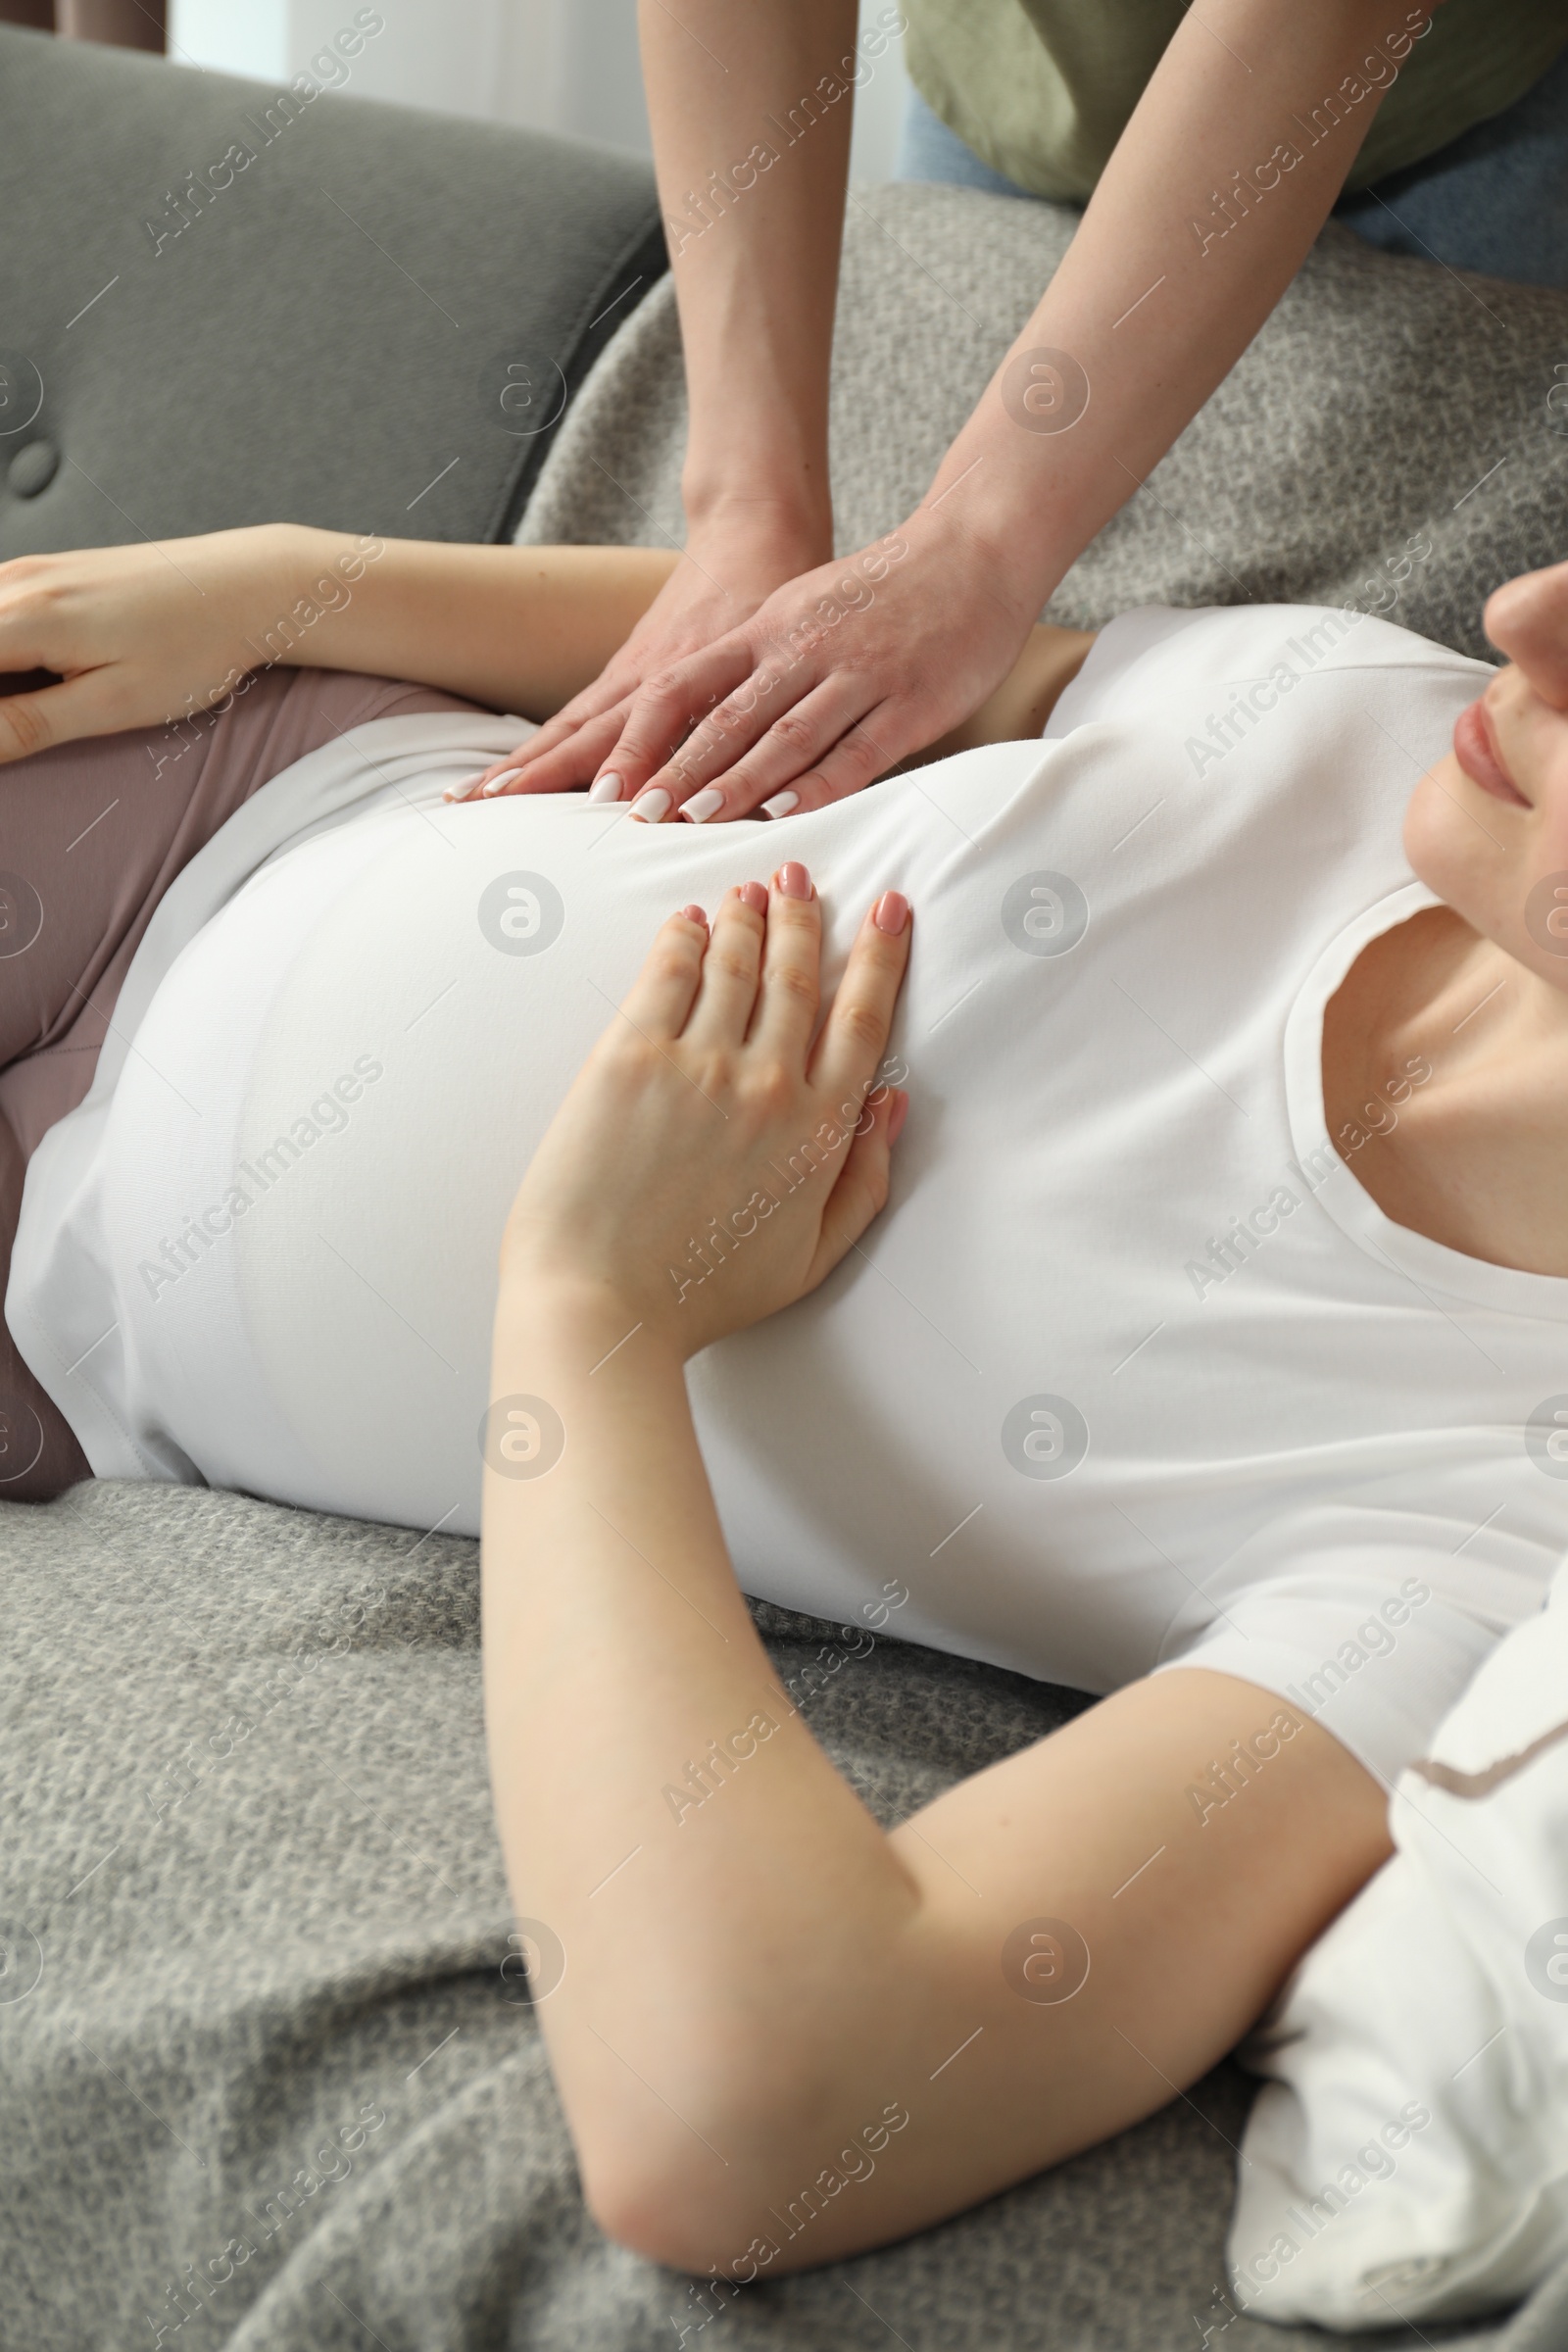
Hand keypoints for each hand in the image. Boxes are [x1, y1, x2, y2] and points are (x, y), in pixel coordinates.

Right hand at [0, 524, 347, 762]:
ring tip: (29, 705)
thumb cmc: (191, 649)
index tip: (8, 734)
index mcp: (24, 617)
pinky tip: (22, 675)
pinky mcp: (43, 572)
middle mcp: (15, 582)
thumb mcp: (111, 704)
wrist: (244, 588)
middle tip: (18, 724)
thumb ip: (27, 725)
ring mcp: (27, 570)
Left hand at [479, 504, 1035, 824]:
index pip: (686, 685)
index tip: (610, 781)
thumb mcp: (805, 610)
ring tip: (694, 821)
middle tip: (636, 817)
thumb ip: (760, 662)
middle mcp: (803, 649)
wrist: (975, 547)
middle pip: (726, 719)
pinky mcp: (910, 702)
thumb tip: (706, 726)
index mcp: (768, 627)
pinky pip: (856, 751)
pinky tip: (786, 813)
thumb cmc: (887, 591)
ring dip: (736, 782)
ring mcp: (858, 675)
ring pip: (784, 737)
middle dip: (677, 771)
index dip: (645, 735)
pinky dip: (818, 785)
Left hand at [497, 861, 910, 1359]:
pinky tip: (689, 921)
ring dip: (748, 918)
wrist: (600, 1305)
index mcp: (817, 1133)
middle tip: (804, 876)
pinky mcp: (630, 1058)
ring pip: (736, 966)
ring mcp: (698, 1066)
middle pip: (799, 977)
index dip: (880, 957)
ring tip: (751, 889)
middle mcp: (767, 1085)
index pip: (862, 1021)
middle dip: (807, 917)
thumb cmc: (700, 1295)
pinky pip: (667, 976)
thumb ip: (864, 1182)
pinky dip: (684, 939)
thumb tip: (891, 1107)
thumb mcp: (812, 1258)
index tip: (889, 910)